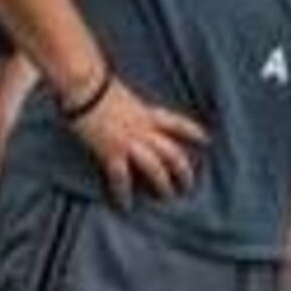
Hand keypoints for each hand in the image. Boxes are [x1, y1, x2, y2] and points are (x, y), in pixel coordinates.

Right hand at [65, 78, 205, 207]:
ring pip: (156, 168)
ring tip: (167, 198)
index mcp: (146, 113)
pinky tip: (126, 205)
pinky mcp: (111, 151)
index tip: (206, 140)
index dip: (192, 132)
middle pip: (172, 153)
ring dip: (162, 185)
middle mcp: (143, 129)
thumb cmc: (97, 84)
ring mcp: (129, 142)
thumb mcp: (121, 94)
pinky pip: (121, 177)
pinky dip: (123, 193)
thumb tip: (128, 108)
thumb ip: (130, 106)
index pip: (176, 124)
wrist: (84, 85)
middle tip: (189, 186)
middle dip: (183, 171)